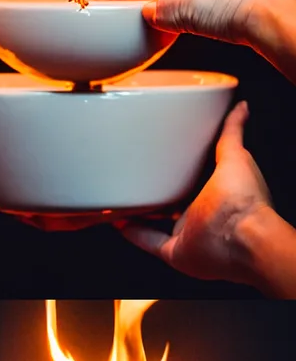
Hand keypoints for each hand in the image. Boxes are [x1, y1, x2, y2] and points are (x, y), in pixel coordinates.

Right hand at [119, 101, 274, 283]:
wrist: (241, 237)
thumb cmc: (243, 201)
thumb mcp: (236, 156)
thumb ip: (232, 133)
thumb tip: (241, 109)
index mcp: (218, 193)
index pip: (196, 178)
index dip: (181, 167)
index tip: (164, 153)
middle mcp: (203, 216)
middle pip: (176, 202)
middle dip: (159, 190)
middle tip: (138, 172)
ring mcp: (189, 235)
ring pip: (159, 223)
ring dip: (141, 213)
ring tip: (123, 195)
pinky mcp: (175, 252)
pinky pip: (149, 242)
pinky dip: (133, 232)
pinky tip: (117, 219)